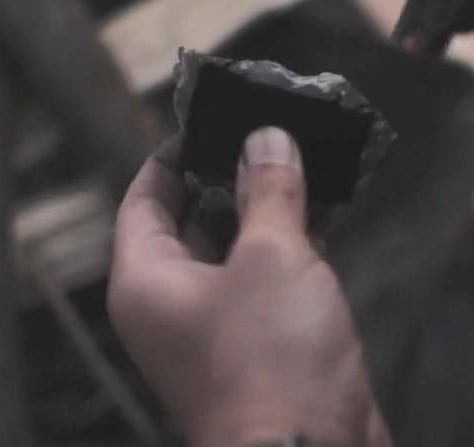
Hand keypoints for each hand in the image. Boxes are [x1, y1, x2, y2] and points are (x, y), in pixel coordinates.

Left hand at [107, 127, 390, 446]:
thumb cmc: (271, 355)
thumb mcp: (272, 257)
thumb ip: (269, 191)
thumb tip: (266, 137)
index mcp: (147, 280)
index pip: (143, 199)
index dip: (174, 155)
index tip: (212, 118)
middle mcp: (173, 304)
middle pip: (193, 221)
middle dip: (233, 175)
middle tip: (272, 127)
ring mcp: (219, 328)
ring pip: (238, 251)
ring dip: (270, 209)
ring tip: (307, 156)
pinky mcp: (263, 346)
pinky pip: (270, 281)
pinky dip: (294, 246)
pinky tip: (330, 210)